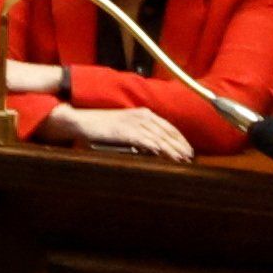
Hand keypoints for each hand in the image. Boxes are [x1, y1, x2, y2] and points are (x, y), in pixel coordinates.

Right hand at [62, 104, 197, 158]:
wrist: (81, 121)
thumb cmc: (101, 126)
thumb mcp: (124, 126)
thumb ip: (139, 133)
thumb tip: (154, 146)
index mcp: (142, 113)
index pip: (167, 126)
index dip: (179, 138)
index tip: (188, 149)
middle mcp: (141, 115)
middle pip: (167, 131)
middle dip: (180, 144)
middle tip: (190, 157)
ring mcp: (134, 123)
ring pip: (160, 137)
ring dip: (173, 149)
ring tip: (183, 159)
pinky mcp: (127, 132)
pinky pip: (147, 141)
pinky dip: (159, 149)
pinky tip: (167, 156)